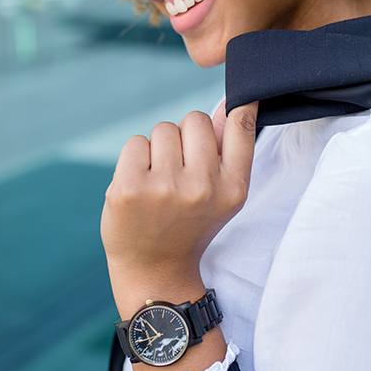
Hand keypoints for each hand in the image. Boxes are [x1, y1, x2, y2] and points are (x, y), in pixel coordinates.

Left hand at [101, 100, 257, 318]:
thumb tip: (236, 102)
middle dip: (186, 137)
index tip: (239, 102)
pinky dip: (136, 158)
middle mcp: (202, 187)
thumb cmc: (190, 224)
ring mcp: (164, 187)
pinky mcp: (130, 187)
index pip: (240, 127)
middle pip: (195, 120)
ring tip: (160, 181)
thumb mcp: (224, 196)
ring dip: (159, 149)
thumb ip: (231, 151)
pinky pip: (136, 142)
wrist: (154, 268)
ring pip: (163, 129)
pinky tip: (140, 184)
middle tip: (180, 170)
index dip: (240, 107)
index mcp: (232, 188)